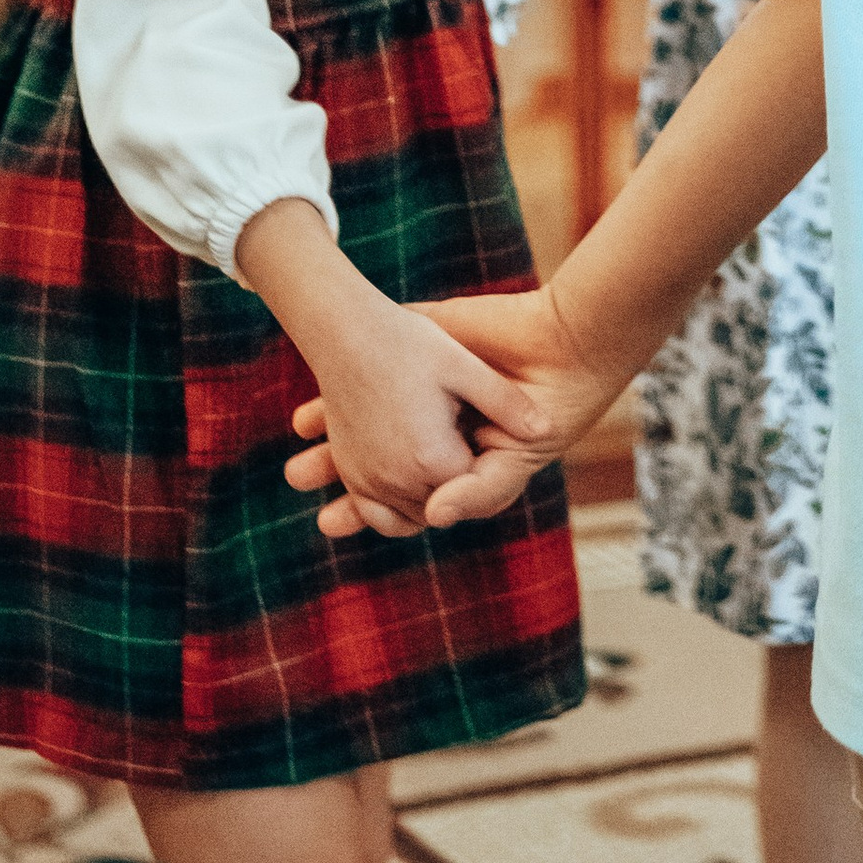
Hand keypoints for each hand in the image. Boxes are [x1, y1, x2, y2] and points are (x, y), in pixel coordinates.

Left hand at [288, 280, 623, 537]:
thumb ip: (477, 493)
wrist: (566, 347)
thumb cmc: (547, 411)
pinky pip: (374, 365)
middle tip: (298, 480)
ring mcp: (427, 383)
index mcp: (452, 457)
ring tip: (297, 458)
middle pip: (371, 452)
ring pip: (363, 410)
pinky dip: (339, 388)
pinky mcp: (425, 342)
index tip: (330, 520)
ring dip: (328, 430)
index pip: (398, 489)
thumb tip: (436, 517)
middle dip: (333, 471)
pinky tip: (311, 409)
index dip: (364, 508)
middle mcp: (433, 423)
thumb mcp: (511, 464)